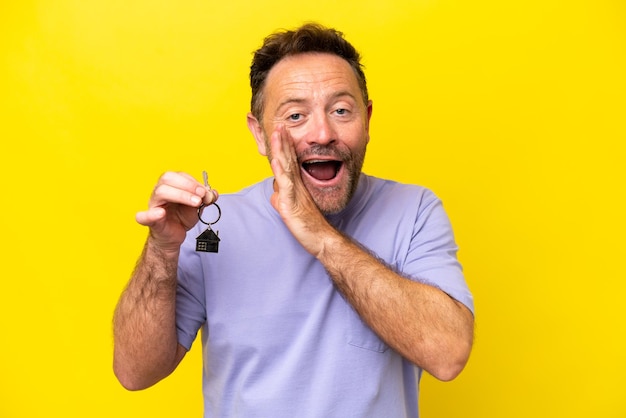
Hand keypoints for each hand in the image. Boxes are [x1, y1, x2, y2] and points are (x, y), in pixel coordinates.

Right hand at [135, 171, 218, 252]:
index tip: (205, 191)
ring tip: (196, 203)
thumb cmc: (182, 217)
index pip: (179, 175)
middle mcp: (160, 192)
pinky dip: (151, 214)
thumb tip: (213, 193)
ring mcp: (154, 205)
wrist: (175, 235)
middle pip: (167, 178)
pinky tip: (160, 213)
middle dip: (188, 185)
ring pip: (160, 192)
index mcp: (170, 185)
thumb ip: (205, 198)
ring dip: (181, 195)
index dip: (194, 181)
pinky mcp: (150, 220)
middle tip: (201, 195)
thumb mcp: (197, 206)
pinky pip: (144, 216)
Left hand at [269, 125, 335, 255]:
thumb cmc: (309, 225)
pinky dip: (281, 172)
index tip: (281, 130)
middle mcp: (297, 185)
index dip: (285, 145)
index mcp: (297, 185)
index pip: (290, 161)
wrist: (320, 238)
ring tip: (277, 133)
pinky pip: (286, 185)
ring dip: (281, 149)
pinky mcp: (292, 202)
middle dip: (282, 141)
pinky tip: (276, 160)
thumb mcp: (291, 209)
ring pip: (287, 167)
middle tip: (279, 124)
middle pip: (288, 158)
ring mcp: (295, 192)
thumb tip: (274, 195)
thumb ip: (282, 199)